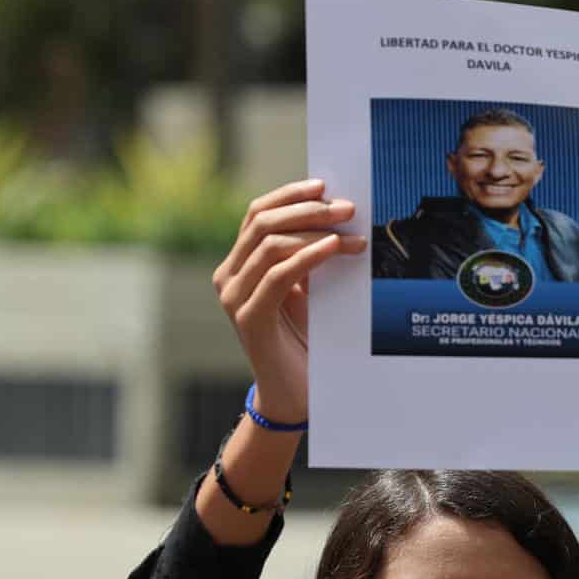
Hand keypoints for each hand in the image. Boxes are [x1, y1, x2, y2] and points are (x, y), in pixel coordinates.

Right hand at [212, 178, 366, 422]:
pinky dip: (308, 257)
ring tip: (350, 232)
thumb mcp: (308, 288)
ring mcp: (234, 297)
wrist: (295, 393)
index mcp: (239, 263)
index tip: (324, 184)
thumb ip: (309, 253)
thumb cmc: (304, 340)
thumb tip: (336, 212)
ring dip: (314, 232)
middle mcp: (229, 276)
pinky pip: (277, 276)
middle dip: (308, 209)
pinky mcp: (248, 318)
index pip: (257, 213)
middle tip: (347, 208)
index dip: (289, 194)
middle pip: (262, 222)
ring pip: (269, 244)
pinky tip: (333, 250)